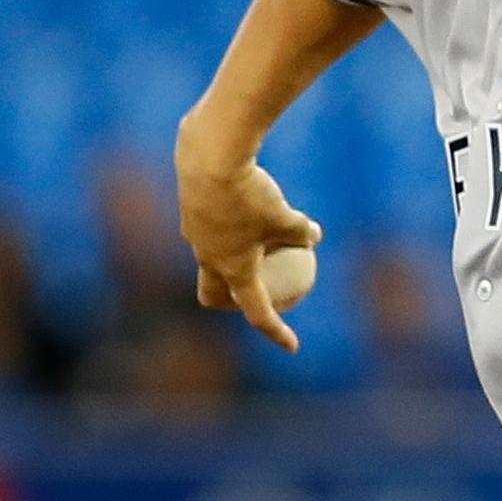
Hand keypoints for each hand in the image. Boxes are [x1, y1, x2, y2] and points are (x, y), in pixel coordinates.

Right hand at [176, 128, 322, 352]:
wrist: (209, 155)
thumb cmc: (250, 194)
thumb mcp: (286, 215)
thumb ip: (301, 231)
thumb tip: (313, 238)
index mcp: (233, 269)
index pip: (256, 311)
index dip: (276, 330)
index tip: (292, 345)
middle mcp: (207, 257)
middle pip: (213, 293)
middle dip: (229, 301)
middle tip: (252, 293)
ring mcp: (193, 233)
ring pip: (208, 256)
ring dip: (227, 257)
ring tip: (250, 240)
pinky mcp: (188, 208)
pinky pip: (207, 226)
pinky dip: (223, 226)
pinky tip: (239, 204)